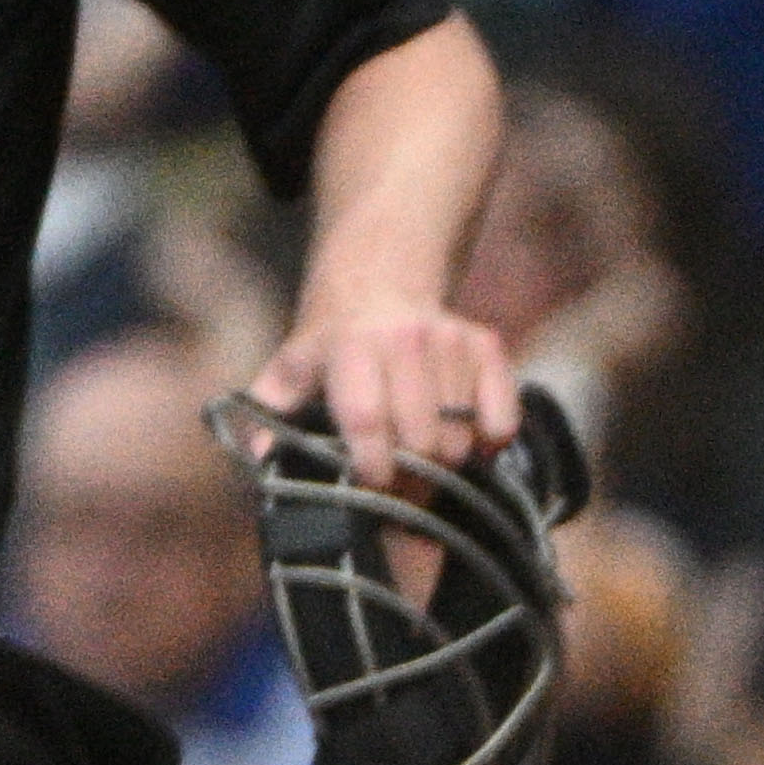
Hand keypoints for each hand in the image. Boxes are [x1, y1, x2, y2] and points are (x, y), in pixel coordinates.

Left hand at [270, 296, 520, 481]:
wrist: (380, 279)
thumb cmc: (333, 339)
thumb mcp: (293, 365)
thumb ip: (271, 410)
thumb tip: (261, 456)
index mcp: (352, 346)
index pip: (369, 419)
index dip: (371, 465)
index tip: (371, 483)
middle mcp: (406, 339)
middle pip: (422, 439)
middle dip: (411, 477)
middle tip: (399, 485)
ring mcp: (452, 342)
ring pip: (461, 438)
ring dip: (444, 465)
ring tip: (423, 462)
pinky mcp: (486, 346)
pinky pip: (502, 420)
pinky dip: (487, 442)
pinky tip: (463, 437)